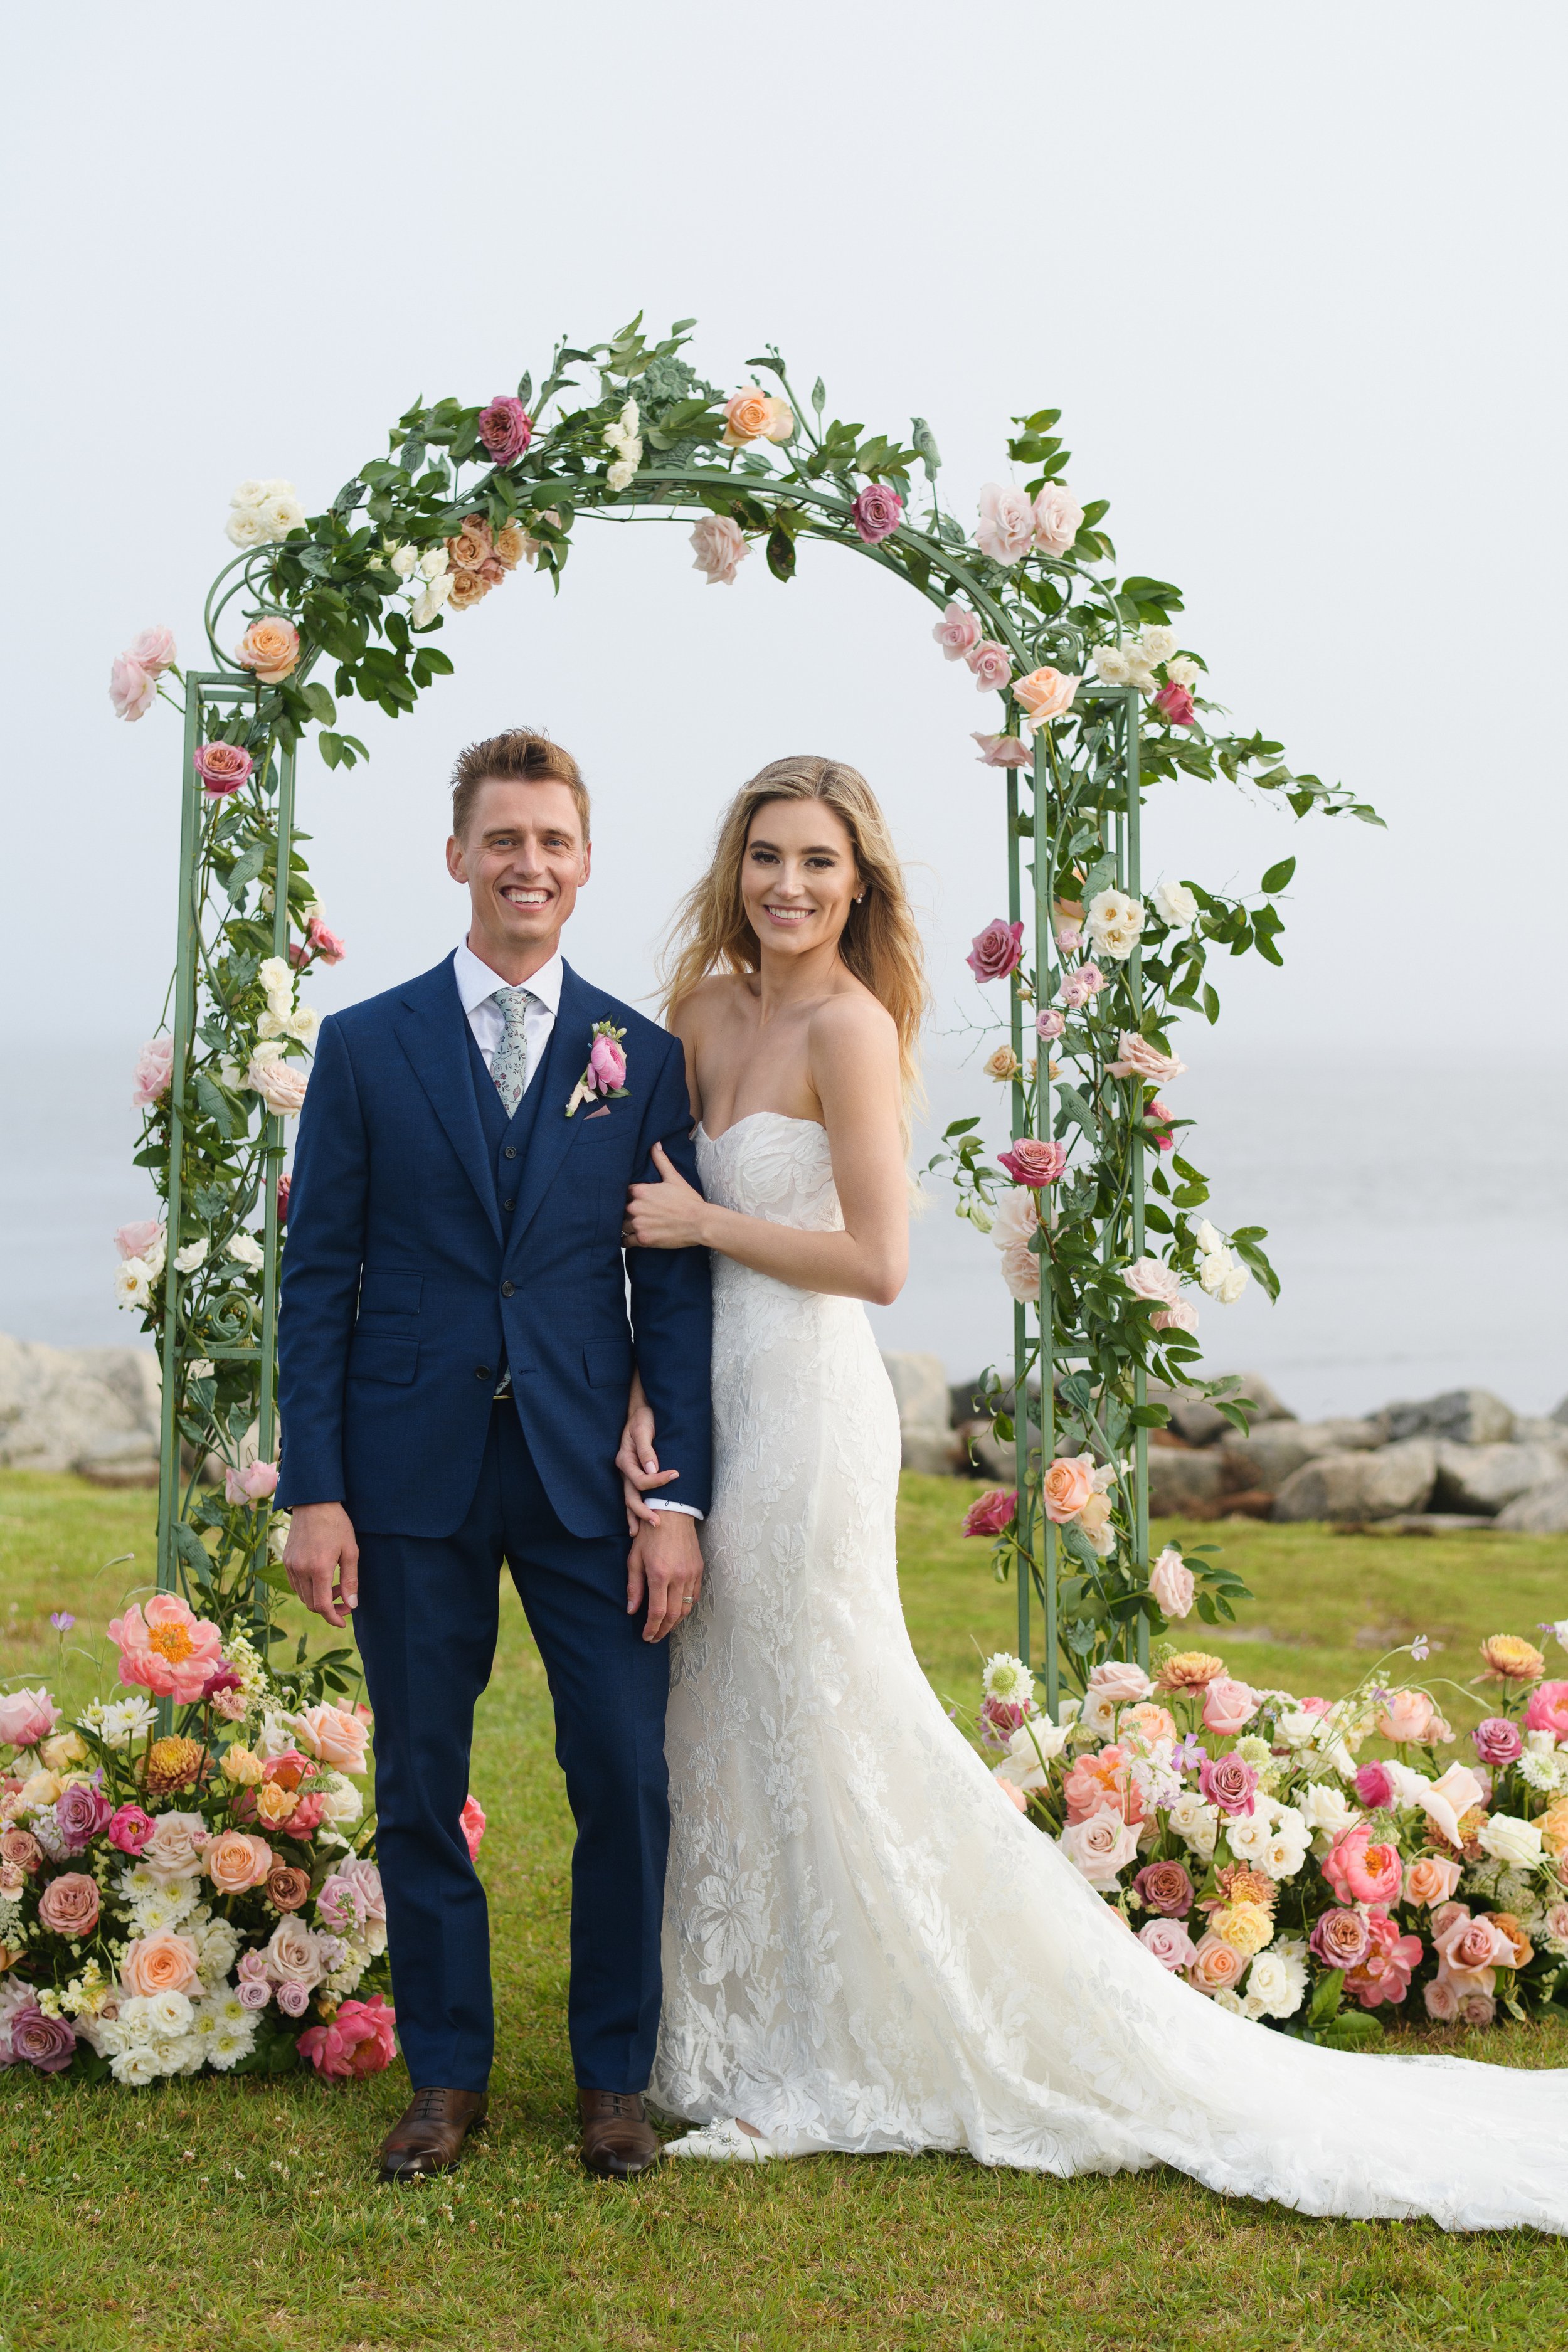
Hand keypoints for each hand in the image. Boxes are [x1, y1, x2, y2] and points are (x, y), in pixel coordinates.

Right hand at [282, 1501, 358, 1629]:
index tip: (343, 1621)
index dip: (333, 1618)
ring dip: (319, 1598)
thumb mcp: (351, 1551)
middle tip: (345, 1599)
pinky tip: (321, 1578)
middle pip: (311, 1604)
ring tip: (335, 1585)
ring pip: (303, 1596)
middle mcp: (300, 1570)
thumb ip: (350, 1580)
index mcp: (318, 1568)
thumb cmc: (336, 1525)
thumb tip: (352, 1605)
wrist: (314, 1503)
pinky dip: (308, 1589)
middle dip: (329, 1608)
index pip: (322, 1606)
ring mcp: (291, 1565)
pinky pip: (296, 1584)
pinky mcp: (286, 1560)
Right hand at [616, 1396, 678, 1532]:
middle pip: (631, 1497)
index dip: (658, 1481)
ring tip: (640, 1534)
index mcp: (625, 1459)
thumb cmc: (643, 1419)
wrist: (639, 1412)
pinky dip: (633, 1511)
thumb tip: (653, 1469)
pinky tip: (636, 1524)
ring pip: (628, 1500)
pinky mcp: (632, 1475)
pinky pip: (632, 1496)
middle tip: (658, 1524)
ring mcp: (627, 1474)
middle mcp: (624, 1470)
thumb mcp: (643, 1430)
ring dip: (635, 1517)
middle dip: (643, 1512)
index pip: (641, 1479)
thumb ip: (647, 1451)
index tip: (676, 1475)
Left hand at [623, 1141, 709, 1251]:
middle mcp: (635, 1207)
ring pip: (622, 1226)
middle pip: (620, 1209)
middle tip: (636, 1214)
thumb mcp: (674, 1178)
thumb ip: (661, 1161)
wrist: (699, 1222)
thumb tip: (655, 1144)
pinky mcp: (642, 1239)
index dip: (629, 1197)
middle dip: (627, 1212)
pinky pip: (625, 1242)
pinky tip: (631, 1239)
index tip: (634, 1200)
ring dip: (627, 1226)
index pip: (624, 1193)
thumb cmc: (688, 1200)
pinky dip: (627, 1241)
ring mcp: (638, 1224)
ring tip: (635, 1227)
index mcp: (640, 1191)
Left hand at [626, 1509, 702, 1642]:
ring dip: (675, 1622)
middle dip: (663, 1630)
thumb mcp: (635, 1559)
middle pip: (673, 1615)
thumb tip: (632, 1610)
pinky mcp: (699, 1570)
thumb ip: (634, 1587)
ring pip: (686, 1609)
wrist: (672, 1513)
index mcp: (659, 1575)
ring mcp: (691, 1574)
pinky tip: (677, 1611)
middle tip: (655, 1637)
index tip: (646, 1636)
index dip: (652, 1628)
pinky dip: (686, 1608)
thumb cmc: (649, 1534)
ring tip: (665, 1628)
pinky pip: (695, 1596)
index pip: (657, 1612)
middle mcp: (678, 1577)